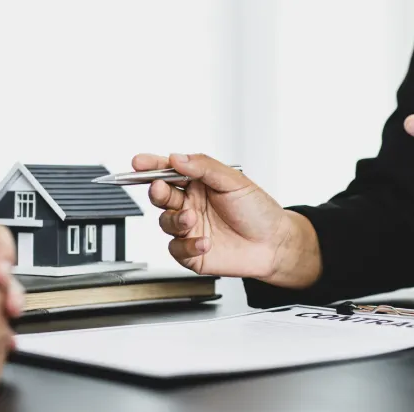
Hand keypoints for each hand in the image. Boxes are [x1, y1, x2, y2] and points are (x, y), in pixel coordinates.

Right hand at [132, 153, 321, 287]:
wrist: (274, 245)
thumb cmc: (258, 211)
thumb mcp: (234, 182)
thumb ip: (205, 167)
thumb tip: (178, 158)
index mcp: (197, 184)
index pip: (168, 171)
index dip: (151, 166)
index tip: (139, 163)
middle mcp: (190, 204)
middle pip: (161, 195)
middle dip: (157, 191)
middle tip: (160, 188)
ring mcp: (189, 229)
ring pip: (165, 222)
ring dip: (175, 219)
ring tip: (192, 218)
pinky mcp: (191, 253)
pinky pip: (176, 248)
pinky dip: (187, 245)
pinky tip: (204, 242)